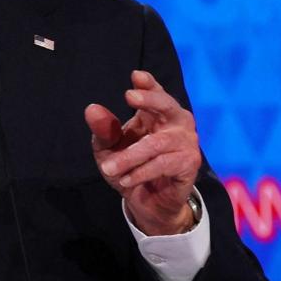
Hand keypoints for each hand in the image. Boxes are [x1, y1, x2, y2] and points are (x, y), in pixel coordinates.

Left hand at [85, 70, 201, 235]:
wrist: (148, 204)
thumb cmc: (130, 169)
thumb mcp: (109, 150)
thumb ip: (103, 130)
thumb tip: (92, 109)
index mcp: (156, 113)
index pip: (155, 93)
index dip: (148, 84)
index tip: (136, 76)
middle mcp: (175, 123)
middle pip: (167, 105)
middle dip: (149, 99)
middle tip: (129, 96)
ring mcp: (185, 143)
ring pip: (157, 143)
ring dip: (130, 156)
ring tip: (109, 168)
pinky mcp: (189, 164)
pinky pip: (164, 164)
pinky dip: (142, 172)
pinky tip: (126, 180)